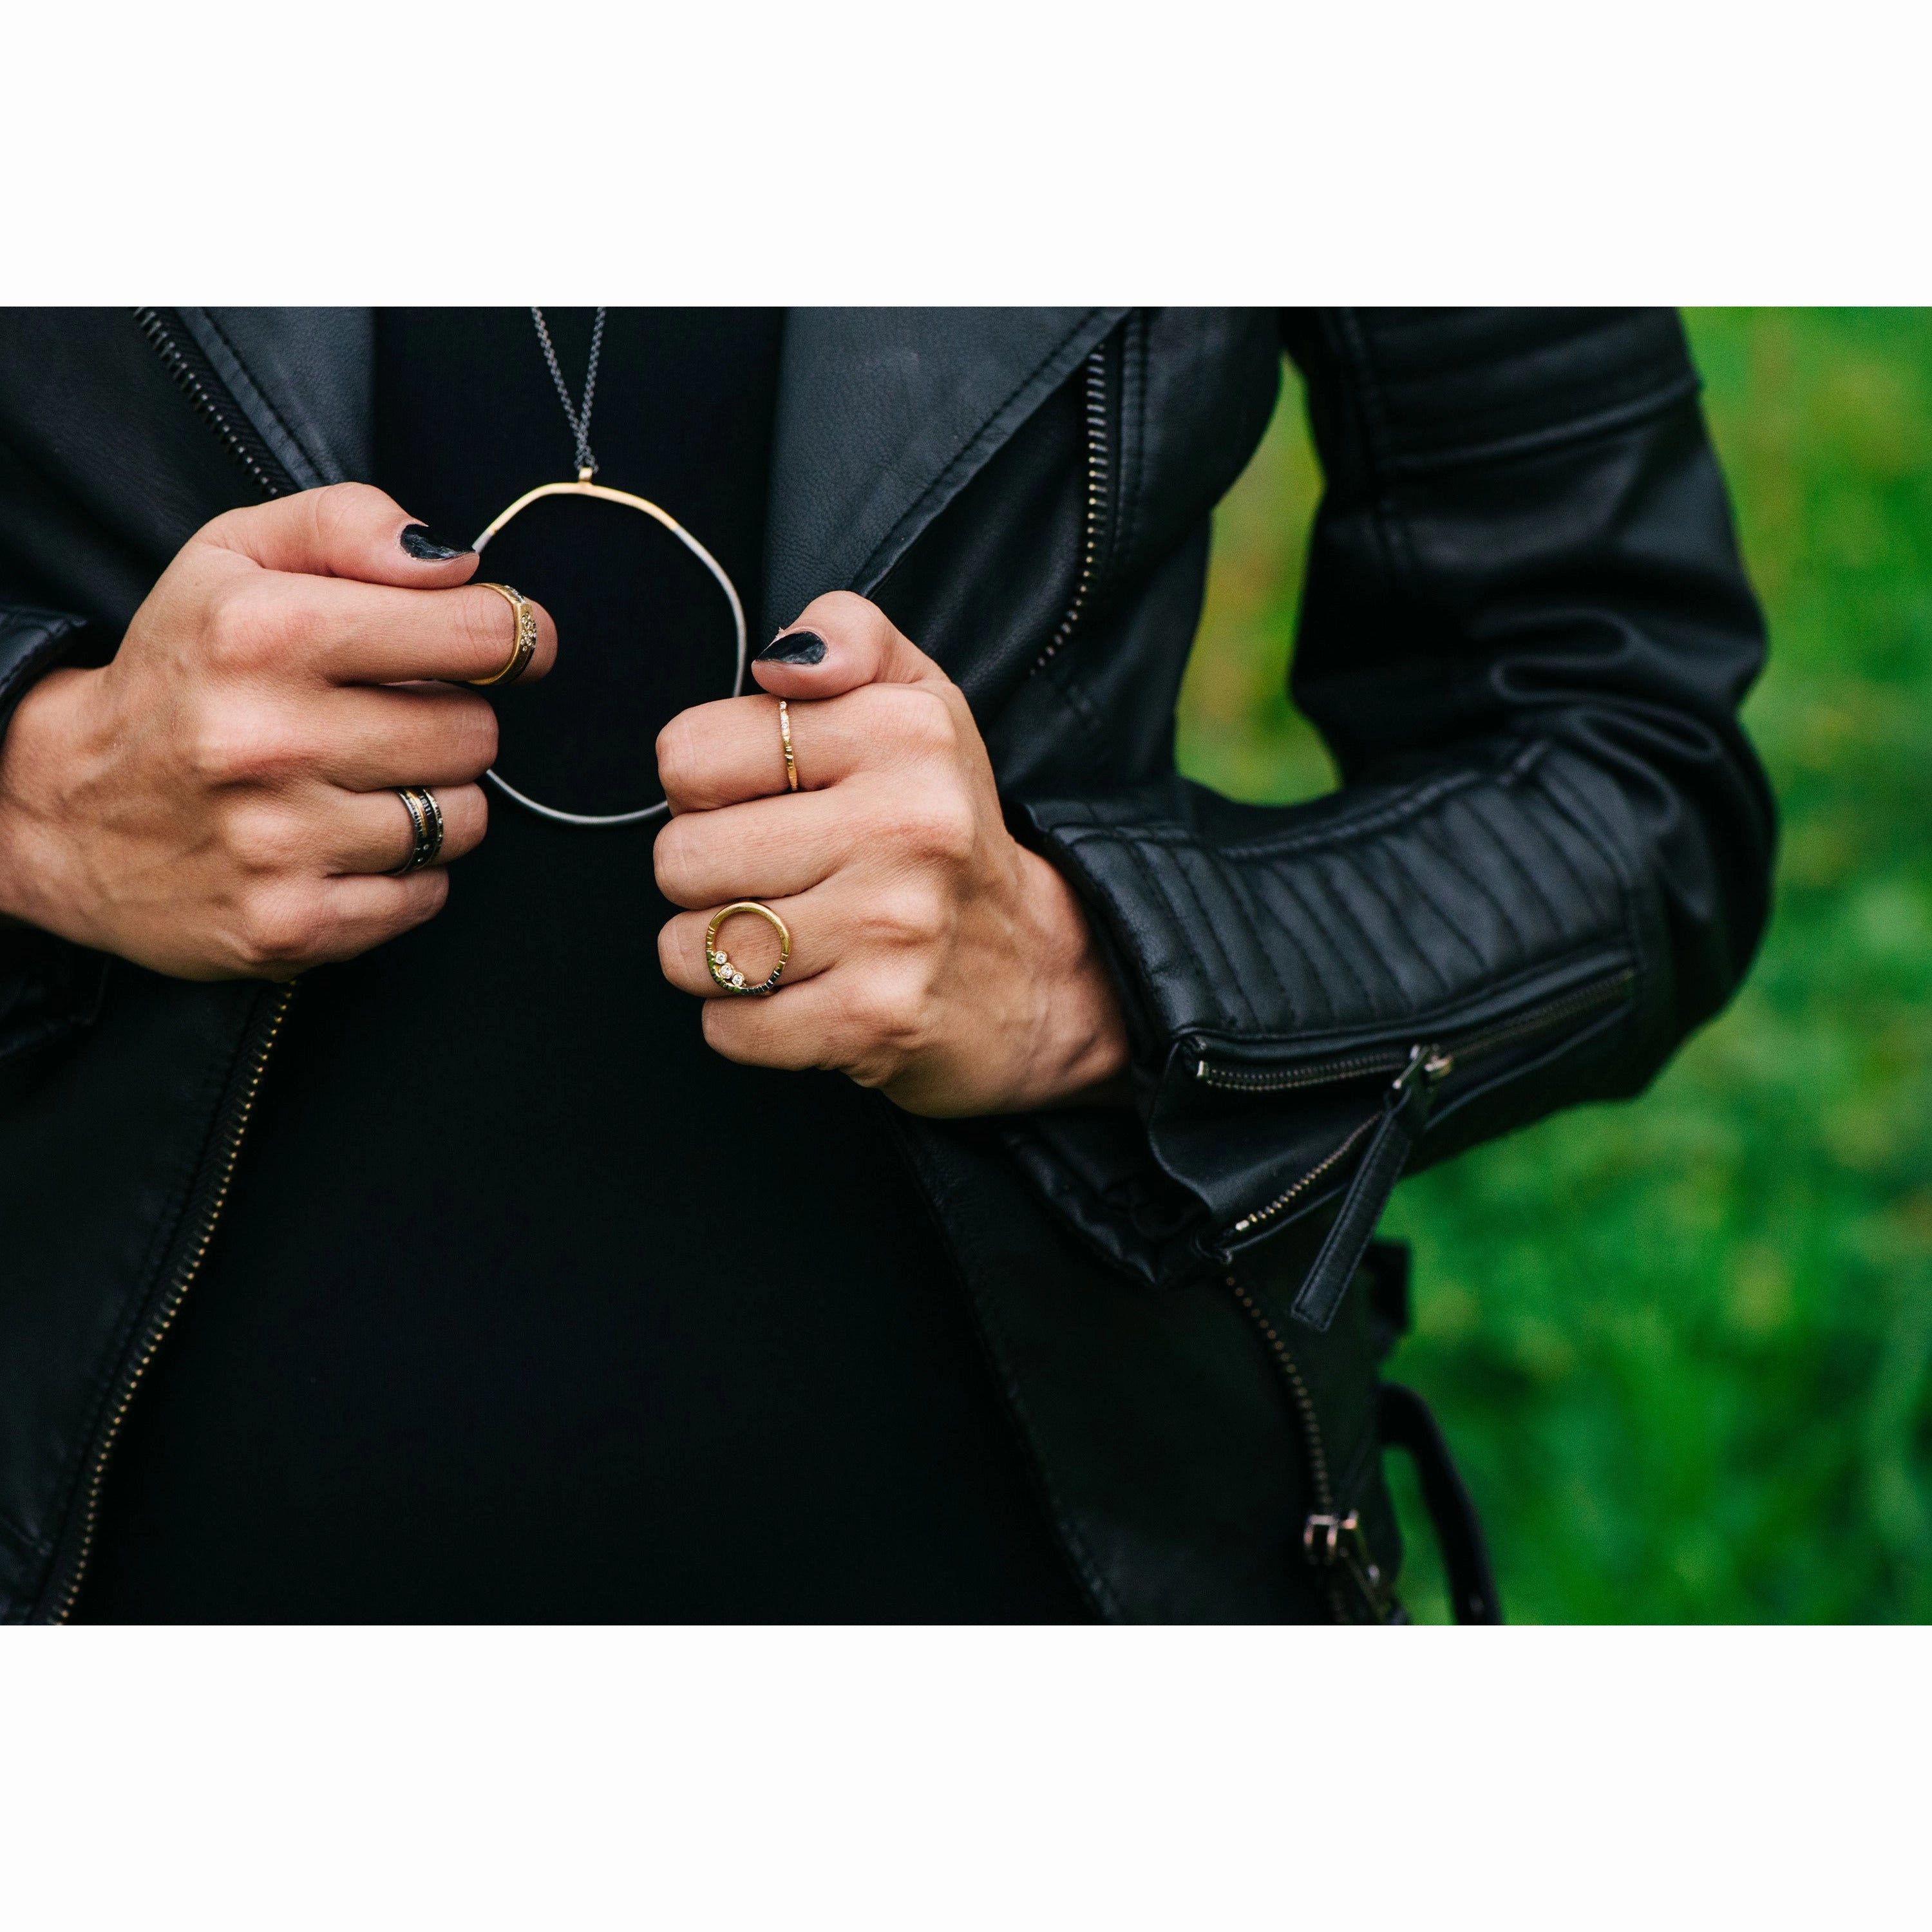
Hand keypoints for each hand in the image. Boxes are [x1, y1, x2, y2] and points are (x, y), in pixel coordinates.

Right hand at [0, 484, 555, 979]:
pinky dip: (404, 873)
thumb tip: (462, 566)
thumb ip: (350, 524)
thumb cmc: (178, 672)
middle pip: (476, 734)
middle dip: (450, 721)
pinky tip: (340, 843)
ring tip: (356, 782)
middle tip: (386, 720)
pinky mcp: (291, 925)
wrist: (62, 810)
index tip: (499, 647)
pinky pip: (427, 894)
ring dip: (430, 799)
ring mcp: (281, 842)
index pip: (476, 635)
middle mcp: (270, 739)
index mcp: (265, 634)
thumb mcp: (234, 557)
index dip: (510, 638)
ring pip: (462, 819)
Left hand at [654, 592, 1129, 1117]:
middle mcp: (905, 824)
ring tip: (791, 940)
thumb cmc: (943, 829)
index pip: (688, 756)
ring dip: (719, 956)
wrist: (1039, 974)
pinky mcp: (874, 1020)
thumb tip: (776, 661)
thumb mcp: (917, 700)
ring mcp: (892, 928)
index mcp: (902, 730)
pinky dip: (746, 1023)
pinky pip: (726, 1027)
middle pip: (678, 857)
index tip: (768, 803)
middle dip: (707, 880)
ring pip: (691, 948)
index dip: (706, 789)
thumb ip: (847, 634)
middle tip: (779, 881)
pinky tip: (805, 996)